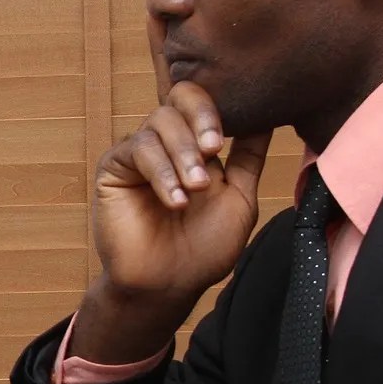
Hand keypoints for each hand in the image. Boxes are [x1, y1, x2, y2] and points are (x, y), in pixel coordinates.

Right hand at [95, 19, 272, 297]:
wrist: (168, 285)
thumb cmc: (204, 247)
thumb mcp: (239, 197)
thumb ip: (249, 156)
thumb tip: (269, 117)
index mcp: (196, 145)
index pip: (203, 101)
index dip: (215, 110)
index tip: (226, 138)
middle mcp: (167, 142)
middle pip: (180, 98)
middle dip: (201, 120)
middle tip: (211, 149)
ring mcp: (139, 153)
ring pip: (159, 123)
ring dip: (182, 155)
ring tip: (195, 189)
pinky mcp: (114, 167)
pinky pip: (137, 149)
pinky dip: (161, 173)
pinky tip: (175, 201)